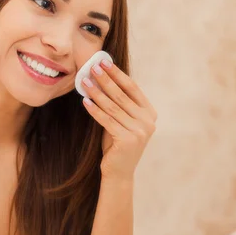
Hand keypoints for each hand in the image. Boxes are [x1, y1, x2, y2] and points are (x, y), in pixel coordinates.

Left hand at [81, 59, 156, 181]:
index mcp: (150, 113)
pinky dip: (94, 110)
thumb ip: (117, 103)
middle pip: (122, 95)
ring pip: (113, 106)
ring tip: (85, 82)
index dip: (117, 74)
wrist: (119, 172)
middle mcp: (148, 121)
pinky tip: (85, 101)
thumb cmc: (117, 144)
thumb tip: (101, 77)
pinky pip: (107, 120)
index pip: (132, 88)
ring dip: (97, 92)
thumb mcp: (121, 120)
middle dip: (105, 80)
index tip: (104, 62)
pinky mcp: (127, 140)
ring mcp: (140, 131)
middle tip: (92, 67)